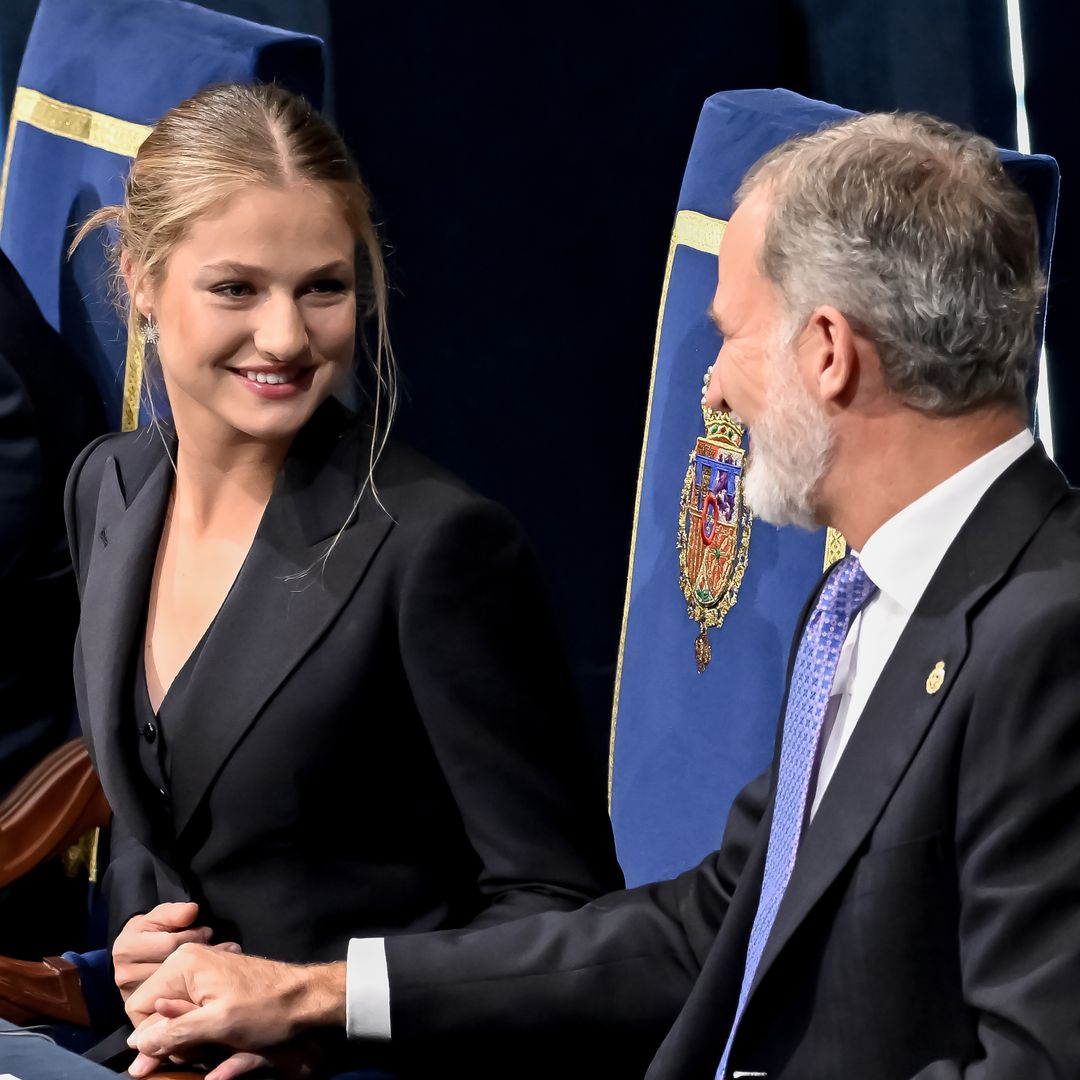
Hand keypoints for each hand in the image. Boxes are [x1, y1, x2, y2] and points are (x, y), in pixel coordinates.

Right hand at [113, 902, 238, 1000]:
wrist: (135, 954)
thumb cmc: (152, 931)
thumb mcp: (161, 916)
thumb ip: (175, 913)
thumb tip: (192, 911)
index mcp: (128, 948)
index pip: (171, 944)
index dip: (193, 936)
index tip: (208, 932)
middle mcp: (126, 974)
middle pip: (172, 969)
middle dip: (199, 958)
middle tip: (223, 948)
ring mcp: (132, 995)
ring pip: (175, 989)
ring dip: (199, 977)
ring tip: (218, 962)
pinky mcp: (139, 1012)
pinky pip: (171, 1006)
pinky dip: (192, 995)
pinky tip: (208, 983)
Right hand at [125, 944, 345, 1067]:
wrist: (306, 997)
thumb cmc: (265, 1009)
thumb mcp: (217, 1025)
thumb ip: (173, 1033)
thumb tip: (136, 1046)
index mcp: (182, 965)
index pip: (140, 1008)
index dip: (153, 1038)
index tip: (177, 1053)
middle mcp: (187, 962)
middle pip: (157, 1013)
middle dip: (173, 1040)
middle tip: (201, 1052)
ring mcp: (202, 972)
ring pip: (175, 1017)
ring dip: (188, 1040)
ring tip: (213, 1047)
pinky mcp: (214, 984)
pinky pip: (192, 1013)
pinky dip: (200, 1031)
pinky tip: (217, 1044)